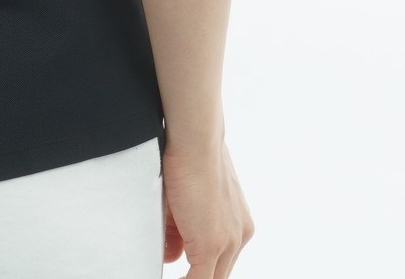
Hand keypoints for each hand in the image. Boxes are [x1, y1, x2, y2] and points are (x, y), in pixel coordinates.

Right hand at [162, 137, 254, 277]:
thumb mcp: (187, 197)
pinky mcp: (211, 244)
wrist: (194, 139)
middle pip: (218, 271)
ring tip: (166, 259)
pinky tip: (170, 278)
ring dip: (187, 276)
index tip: (180, 259)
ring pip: (210, 277)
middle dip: (193, 272)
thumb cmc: (188, 154)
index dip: (199, 264)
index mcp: (238, 222)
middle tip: (172, 260)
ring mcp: (228, 241)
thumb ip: (182, 227)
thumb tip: (172, 253)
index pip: (220, 257)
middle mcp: (239, 234)